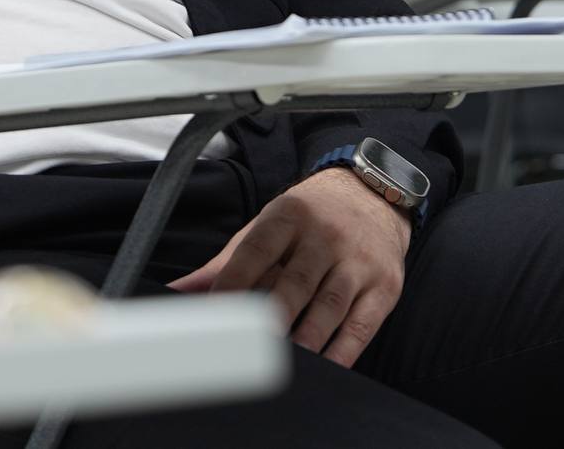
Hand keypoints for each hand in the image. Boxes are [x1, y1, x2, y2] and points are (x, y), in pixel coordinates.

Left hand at [168, 167, 410, 367]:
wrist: (373, 194)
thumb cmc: (310, 219)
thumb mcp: (269, 227)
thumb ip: (227, 263)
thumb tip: (179, 292)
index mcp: (288, 215)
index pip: (256, 251)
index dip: (233, 284)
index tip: (215, 315)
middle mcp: (325, 235)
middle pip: (295, 282)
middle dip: (272, 317)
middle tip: (250, 348)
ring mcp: (358, 261)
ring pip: (330, 305)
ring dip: (307, 339)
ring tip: (285, 364)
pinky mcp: (384, 286)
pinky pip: (362, 325)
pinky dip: (343, 351)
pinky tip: (325, 368)